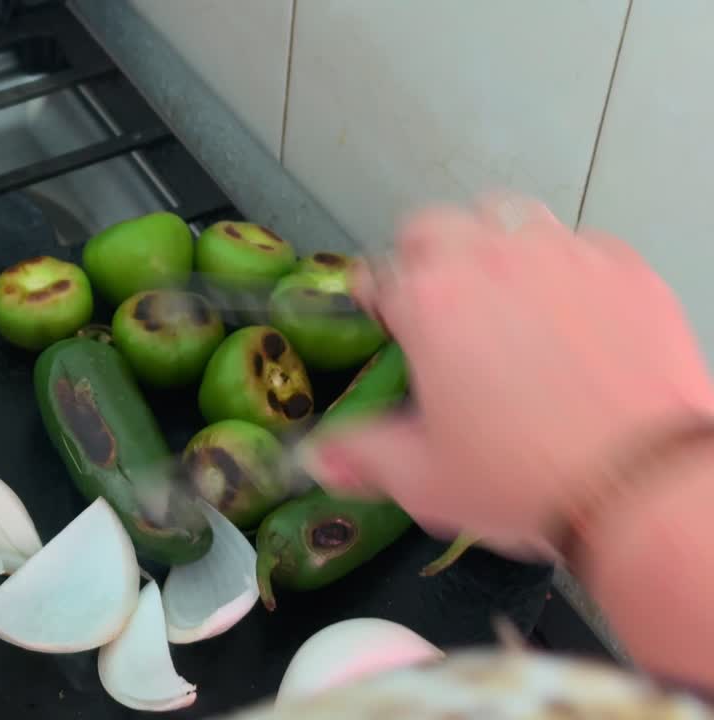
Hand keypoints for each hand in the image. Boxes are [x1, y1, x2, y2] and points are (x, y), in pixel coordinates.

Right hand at [302, 194, 713, 558]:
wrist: (645, 484)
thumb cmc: (524, 478)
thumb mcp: (423, 478)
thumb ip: (361, 456)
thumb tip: (318, 458)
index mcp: (427, 300)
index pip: (377, 274)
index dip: (375, 300)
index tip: (386, 325)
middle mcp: (490, 258)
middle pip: (434, 224)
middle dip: (425, 257)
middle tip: (438, 309)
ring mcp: (562, 255)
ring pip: (507, 215)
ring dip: (492, 244)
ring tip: (502, 296)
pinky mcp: (624, 267)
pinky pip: (580, 243)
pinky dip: (565, 268)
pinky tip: (571, 317)